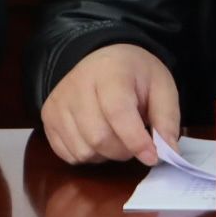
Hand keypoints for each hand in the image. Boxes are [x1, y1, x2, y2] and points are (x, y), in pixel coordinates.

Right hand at [41, 43, 179, 165]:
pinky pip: (68, 155)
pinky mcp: (47, 119)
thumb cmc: (135, 74)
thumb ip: (167, 118)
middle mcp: (77, 85)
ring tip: (117, 135)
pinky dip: (89, 156)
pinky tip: (99, 138)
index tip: (153, 156)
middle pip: (99, 137)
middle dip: (124, 150)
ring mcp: (58, 103)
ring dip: (106, 155)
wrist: (102, 60)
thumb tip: (168, 152)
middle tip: (136, 142)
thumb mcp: (161, 85)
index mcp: (110, 71)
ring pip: (83, 150)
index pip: (118, 112)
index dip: (136, 140)